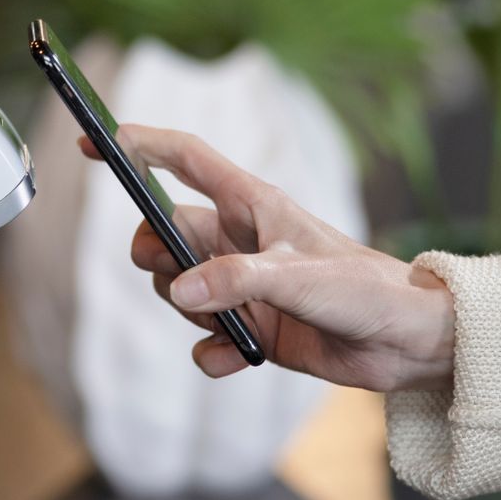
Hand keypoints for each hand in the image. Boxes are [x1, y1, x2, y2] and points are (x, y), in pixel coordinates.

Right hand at [85, 126, 455, 390]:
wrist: (408, 342)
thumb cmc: (366, 289)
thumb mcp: (299, 277)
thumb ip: (237, 280)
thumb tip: (177, 290)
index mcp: (252, 204)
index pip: (182, 159)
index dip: (137, 144)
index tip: (92, 141)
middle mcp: (241, 241)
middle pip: (166, 233)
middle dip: (156, 255)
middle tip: (171, 276)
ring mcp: (243, 286)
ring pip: (177, 289)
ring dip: (188, 310)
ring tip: (229, 321)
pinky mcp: (253, 329)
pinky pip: (204, 339)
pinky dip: (210, 351)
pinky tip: (233, 358)